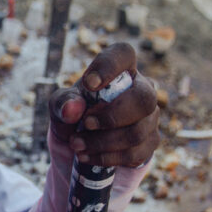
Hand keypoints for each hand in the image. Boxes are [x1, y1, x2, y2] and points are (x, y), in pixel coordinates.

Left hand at [48, 43, 159, 167]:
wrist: (85, 141)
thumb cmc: (76, 113)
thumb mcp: (61, 106)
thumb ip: (63, 103)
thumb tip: (72, 109)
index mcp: (121, 70)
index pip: (124, 54)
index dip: (109, 67)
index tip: (88, 84)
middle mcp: (142, 89)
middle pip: (144, 98)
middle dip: (111, 117)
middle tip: (86, 124)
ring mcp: (151, 117)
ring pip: (137, 132)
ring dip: (103, 142)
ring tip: (77, 145)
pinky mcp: (150, 141)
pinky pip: (134, 154)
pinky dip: (107, 158)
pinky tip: (88, 156)